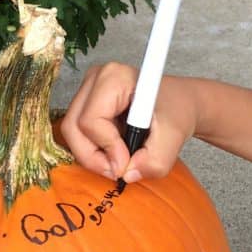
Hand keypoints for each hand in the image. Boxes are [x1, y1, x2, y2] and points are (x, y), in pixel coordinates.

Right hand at [61, 65, 198, 182]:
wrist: (180, 103)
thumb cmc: (176, 110)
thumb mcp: (174, 137)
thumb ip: (155, 160)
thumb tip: (128, 174)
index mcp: (114, 77)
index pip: (91, 121)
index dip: (108, 148)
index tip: (128, 162)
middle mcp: (95, 79)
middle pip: (72, 127)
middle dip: (93, 157)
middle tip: (117, 170)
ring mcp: (87, 90)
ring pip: (71, 133)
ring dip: (92, 155)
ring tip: (119, 160)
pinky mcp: (85, 103)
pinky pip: (77, 134)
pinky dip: (93, 150)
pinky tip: (115, 151)